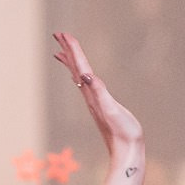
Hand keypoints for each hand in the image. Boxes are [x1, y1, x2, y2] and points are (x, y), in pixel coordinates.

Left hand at [52, 32, 144, 158]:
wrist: (126, 151)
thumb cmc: (123, 132)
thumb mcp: (112, 110)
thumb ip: (99, 92)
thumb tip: (86, 76)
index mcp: (92, 93)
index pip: (80, 66)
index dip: (73, 49)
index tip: (63, 33)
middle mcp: (89, 95)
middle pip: (75, 68)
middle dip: (67, 50)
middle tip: (57, 34)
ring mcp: (93, 101)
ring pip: (78, 76)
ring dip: (71, 62)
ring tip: (62, 51)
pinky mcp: (100, 106)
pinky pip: (86, 86)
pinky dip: (80, 76)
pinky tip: (80, 76)